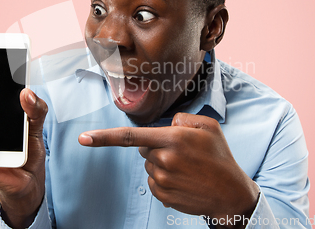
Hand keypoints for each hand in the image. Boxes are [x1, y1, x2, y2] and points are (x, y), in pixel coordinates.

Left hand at [78, 112, 258, 228]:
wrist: (230, 194)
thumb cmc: (221, 157)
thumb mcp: (209, 126)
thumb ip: (183, 118)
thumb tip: (167, 126)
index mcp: (173, 139)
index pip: (131, 136)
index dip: (104, 137)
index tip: (83, 139)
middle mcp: (164, 160)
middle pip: (144, 148)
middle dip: (156, 147)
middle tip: (182, 153)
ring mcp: (162, 180)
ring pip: (149, 165)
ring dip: (162, 164)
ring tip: (186, 168)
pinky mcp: (162, 196)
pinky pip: (153, 181)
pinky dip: (164, 179)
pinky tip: (183, 180)